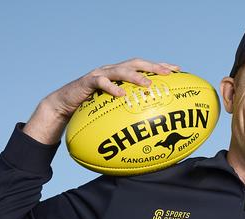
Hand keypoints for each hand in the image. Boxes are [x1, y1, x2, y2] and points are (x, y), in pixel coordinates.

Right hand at [23, 58, 179, 143]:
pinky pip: (100, 82)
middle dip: (153, 66)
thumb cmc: (93, 108)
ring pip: (120, 70)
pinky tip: (120, 94)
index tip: (179, 70)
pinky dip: (111, 87)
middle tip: (168, 73)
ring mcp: (100, 74)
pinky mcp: (87, 81)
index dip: (161, 66)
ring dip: (135, 76)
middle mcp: (113, 70)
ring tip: (148, 84)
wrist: (65, 105)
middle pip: (136, 63)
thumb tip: (154, 130)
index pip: (145, 67)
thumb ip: (131, 112)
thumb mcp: (115, 109)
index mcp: (122, 75)